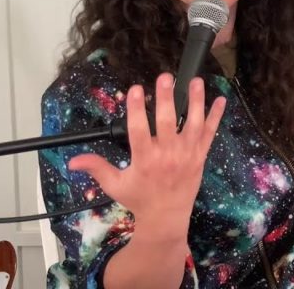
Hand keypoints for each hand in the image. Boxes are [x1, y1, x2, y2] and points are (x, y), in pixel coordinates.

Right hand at [69, 73, 225, 237]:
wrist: (166, 217)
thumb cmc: (139, 198)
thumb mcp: (115, 185)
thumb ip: (96, 168)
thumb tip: (72, 161)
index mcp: (145, 159)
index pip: (139, 130)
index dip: (136, 109)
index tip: (135, 89)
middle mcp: (168, 154)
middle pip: (168, 122)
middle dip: (166, 98)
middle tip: (165, 77)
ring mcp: (187, 154)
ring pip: (193, 124)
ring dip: (195, 102)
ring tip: (195, 81)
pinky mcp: (200, 156)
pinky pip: (210, 133)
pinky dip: (216, 117)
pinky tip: (221, 99)